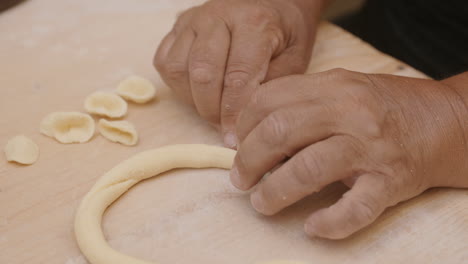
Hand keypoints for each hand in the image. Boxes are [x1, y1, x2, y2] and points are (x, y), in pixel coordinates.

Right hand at [154, 0, 325, 146]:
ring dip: (193, 99)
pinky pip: (164, 61)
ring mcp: (193, 20)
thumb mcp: (295, 59)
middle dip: (212, 111)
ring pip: (178, 69)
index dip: (234, 114)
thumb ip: (272, 88)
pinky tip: (198, 89)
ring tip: (213, 106)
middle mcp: (218, 16)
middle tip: (224, 126)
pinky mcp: (177, 26)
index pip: (237, 77)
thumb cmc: (284, 34)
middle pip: (202, 75)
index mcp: (254, 23)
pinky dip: (177, 84)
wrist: (271, 3)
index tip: (234, 139)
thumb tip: (248, 122)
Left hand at [231, 68, 467, 238]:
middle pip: (280, 131)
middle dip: (248, 160)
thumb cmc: (381, 108)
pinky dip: (328, 223)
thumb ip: (300, 105)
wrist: (443, 121)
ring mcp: (371, 148)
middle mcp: (350, 112)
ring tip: (261, 203)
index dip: (243, 125)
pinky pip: (355, 208)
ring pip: (308, 169)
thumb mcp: (341, 90)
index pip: (269, 99)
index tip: (235, 146)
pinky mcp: (390, 182)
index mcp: (333, 86)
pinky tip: (312, 227)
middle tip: (240, 179)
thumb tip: (250, 136)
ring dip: (274, 191)